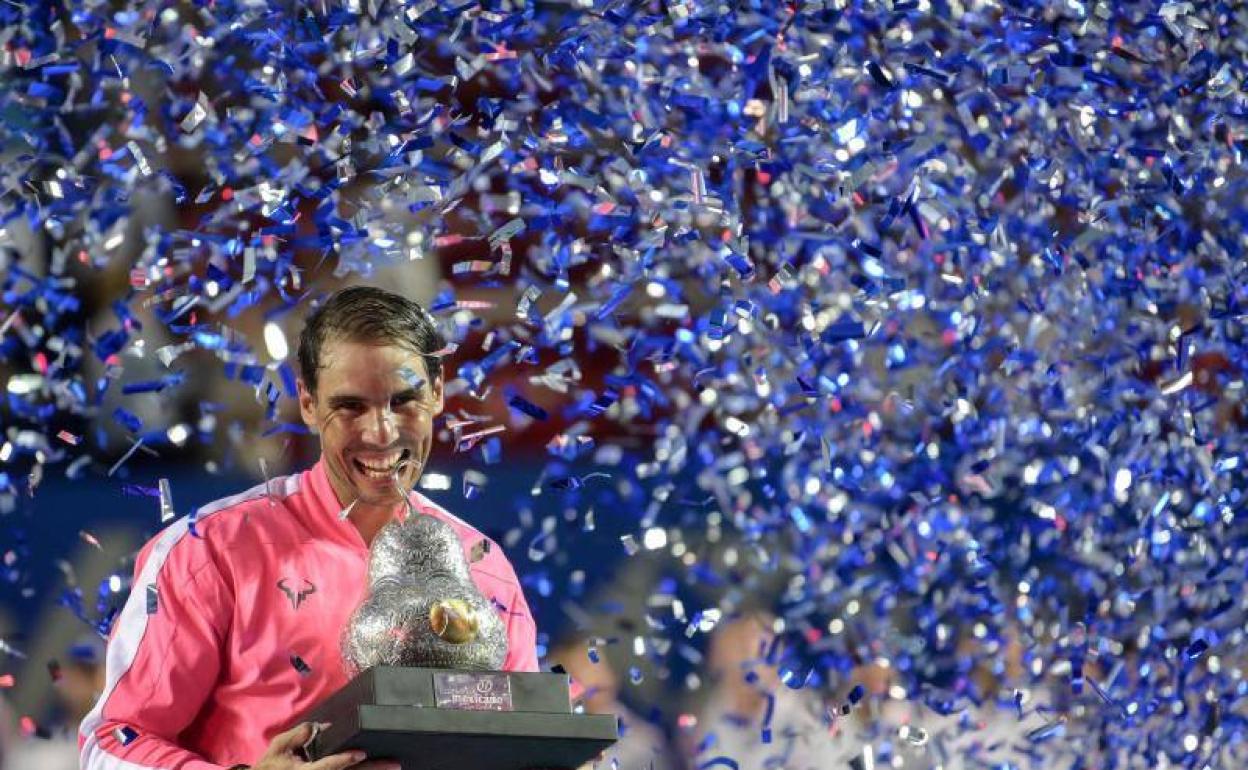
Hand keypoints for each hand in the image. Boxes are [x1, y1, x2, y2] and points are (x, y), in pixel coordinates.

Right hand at [250, 721, 400, 769]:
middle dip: (372, 769)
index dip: (345, 759)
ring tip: (393, 767)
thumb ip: (298, 734)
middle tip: (394, 764)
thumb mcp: (278, 747)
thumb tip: (321, 726)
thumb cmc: (270, 767)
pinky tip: (375, 769)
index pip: (329, 766)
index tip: (361, 752)